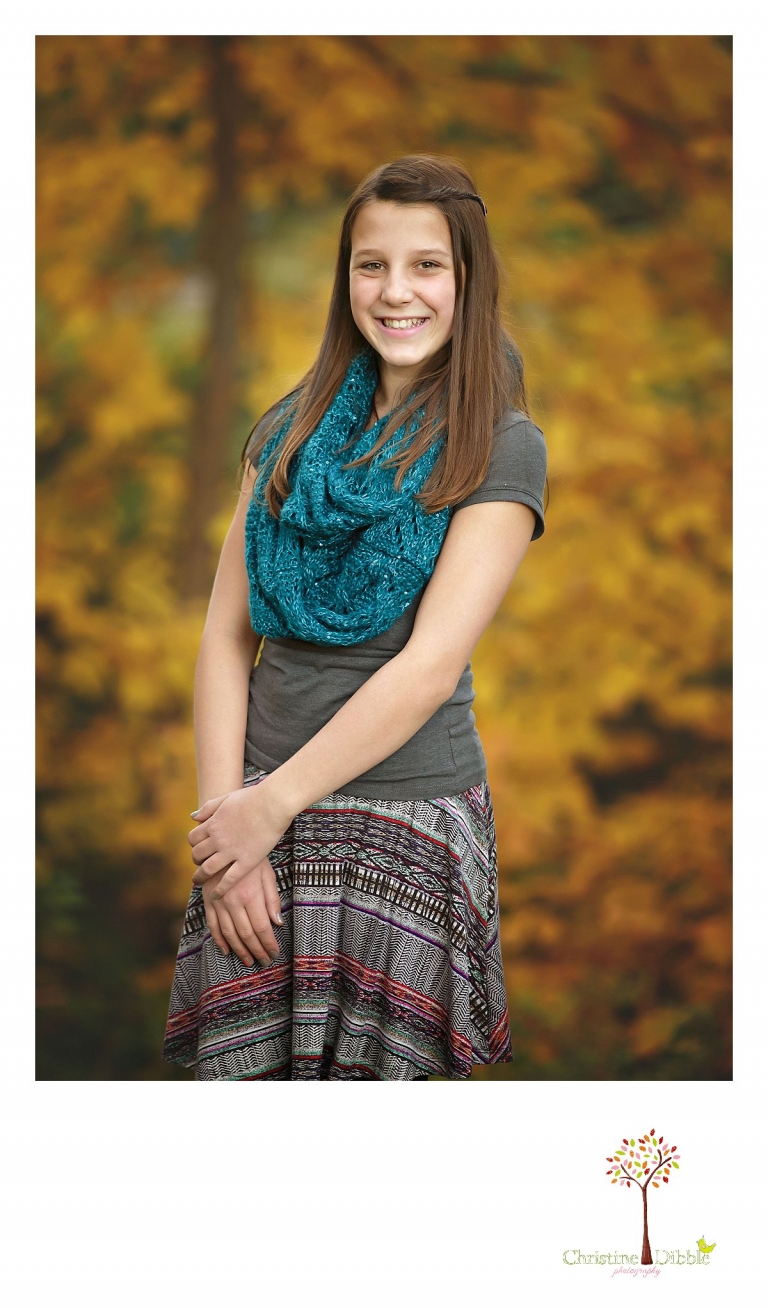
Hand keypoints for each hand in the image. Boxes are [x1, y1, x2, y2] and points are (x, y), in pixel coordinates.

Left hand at [188, 777, 291, 897]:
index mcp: (212, 824)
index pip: (193, 838)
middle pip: (197, 854)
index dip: (193, 845)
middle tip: (199, 865)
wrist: (272, 803)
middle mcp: (218, 839)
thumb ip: (208, 808)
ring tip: (200, 881)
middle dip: (196, 860)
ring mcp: (231, 852)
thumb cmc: (253, 798)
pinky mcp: (246, 862)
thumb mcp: (226, 798)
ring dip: (201, 876)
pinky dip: (219, 889)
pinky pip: (228, 879)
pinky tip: (215, 894)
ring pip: (208, 869)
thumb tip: (193, 817)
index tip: (198, 848)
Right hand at [201, 857, 283, 967]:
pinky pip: (213, 925)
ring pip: (229, 934)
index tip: (275, 953)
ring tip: (249, 961)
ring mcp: (219, 903)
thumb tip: (278, 923)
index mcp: (250, 894)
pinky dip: (219, 940)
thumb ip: (272, 899)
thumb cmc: (251, 858)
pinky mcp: (208, 901)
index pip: (261, 927)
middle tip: (265, 961)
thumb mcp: (267, 874)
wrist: (225, 843)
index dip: (268, 943)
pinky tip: (227, 950)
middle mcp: (233, 901)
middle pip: (246, 934)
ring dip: (240, 950)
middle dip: (257, 950)